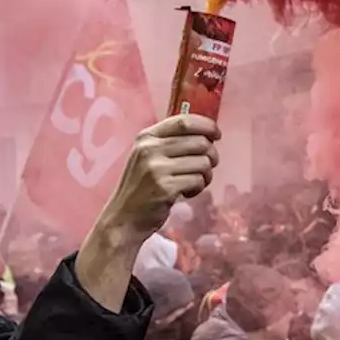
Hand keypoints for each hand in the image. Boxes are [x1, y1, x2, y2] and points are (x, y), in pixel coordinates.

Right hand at [95, 114, 220, 242]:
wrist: (123, 218)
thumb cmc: (140, 188)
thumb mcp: (147, 157)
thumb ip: (168, 143)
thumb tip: (205, 135)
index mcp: (146, 137)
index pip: (184, 121)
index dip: (207, 125)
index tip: (216, 134)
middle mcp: (150, 149)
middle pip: (199, 142)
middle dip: (212, 155)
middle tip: (208, 167)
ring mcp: (157, 169)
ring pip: (203, 162)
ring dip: (206, 175)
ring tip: (194, 183)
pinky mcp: (165, 188)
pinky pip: (198, 181)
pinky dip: (199, 188)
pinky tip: (187, 193)